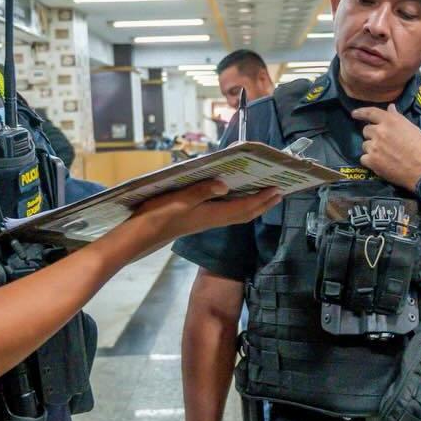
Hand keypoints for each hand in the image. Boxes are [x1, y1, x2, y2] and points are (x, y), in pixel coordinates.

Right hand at [123, 180, 279, 255]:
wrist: (141, 235)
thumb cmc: (158, 215)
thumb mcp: (178, 200)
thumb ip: (200, 191)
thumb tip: (224, 184)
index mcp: (211, 214)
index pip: (244, 208)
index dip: (262, 200)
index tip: (278, 189)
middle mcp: (213, 219)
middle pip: (245, 213)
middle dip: (263, 204)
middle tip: (280, 192)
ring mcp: (206, 220)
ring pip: (237, 214)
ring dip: (253, 205)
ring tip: (265, 194)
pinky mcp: (198, 219)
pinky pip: (226, 213)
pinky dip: (238, 205)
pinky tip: (236, 198)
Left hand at [351, 105, 420, 189]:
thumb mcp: (412, 128)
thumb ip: (398, 118)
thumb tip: (390, 108)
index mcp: (390, 121)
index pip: (371, 112)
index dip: (361, 112)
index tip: (354, 114)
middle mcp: (380, 132)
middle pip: (366, 130)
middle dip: (372, 136)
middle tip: (382, 143)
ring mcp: (374, 147)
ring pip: (365, 145)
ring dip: (371, 149)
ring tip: (384, 155)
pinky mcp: (372, 161)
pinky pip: (364, 158)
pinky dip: (370, 161)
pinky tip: (380, 163)